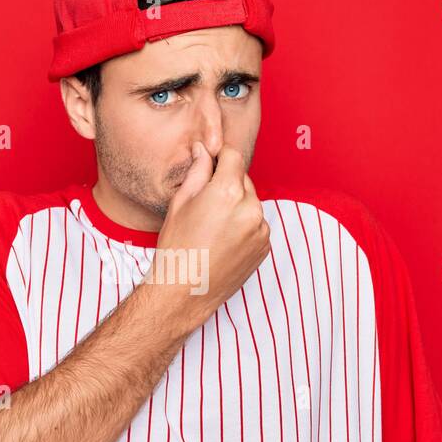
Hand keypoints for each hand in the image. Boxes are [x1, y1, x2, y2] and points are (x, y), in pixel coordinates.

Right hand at [148, 141, 270, 332]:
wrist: (184, 292)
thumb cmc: (176, 247)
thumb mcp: (180, 203)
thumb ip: (198, 171)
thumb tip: (203, 149)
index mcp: (227, 192)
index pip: (234, 157)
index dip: (221, 158)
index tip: (212, 165)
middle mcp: (250, 208)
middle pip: (243, 180)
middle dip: (227, 185)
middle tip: (206, 206)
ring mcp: (261, 229)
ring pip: (251, 203)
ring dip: (238, 207)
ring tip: (214, 228)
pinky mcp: (265, 246)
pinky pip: (257, 225)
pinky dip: (245, 227)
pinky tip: (224, 241)